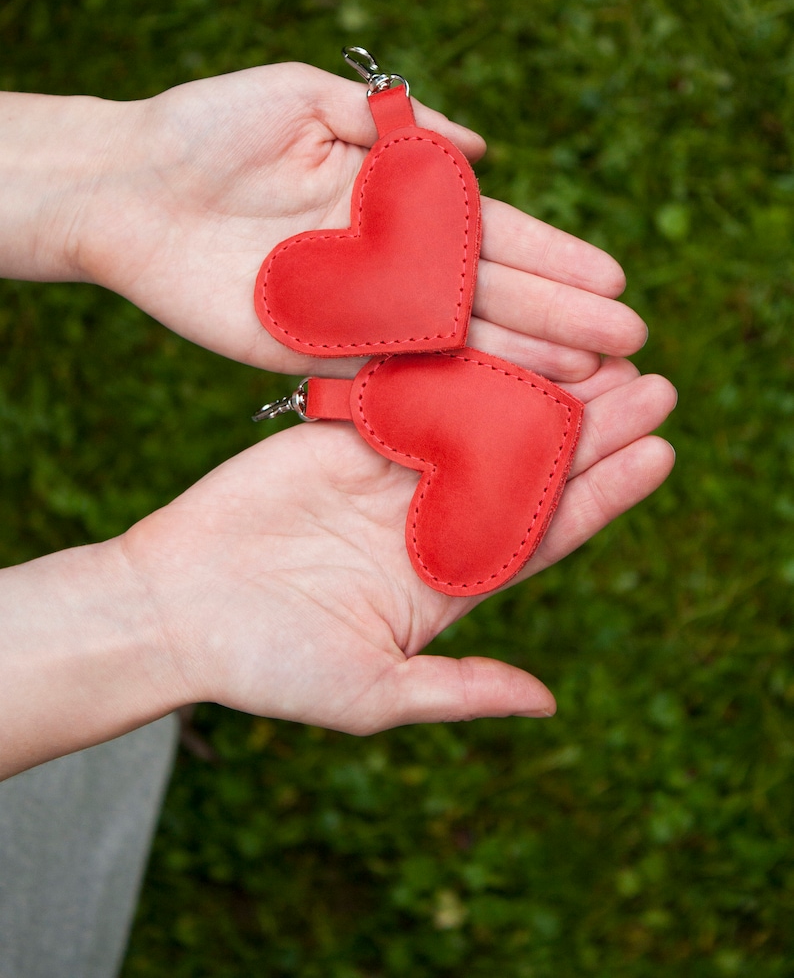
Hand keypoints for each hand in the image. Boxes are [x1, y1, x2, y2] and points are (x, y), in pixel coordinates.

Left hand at [70, 64, 646, 380]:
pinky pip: (393, 373)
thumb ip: (395, 126)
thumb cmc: (213, 128)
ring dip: (523, 358)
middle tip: (629, 341)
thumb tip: (487, 150)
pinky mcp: (314, 352)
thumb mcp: (311, 98)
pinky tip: (503, 400)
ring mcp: (356, 311)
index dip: (552, 255)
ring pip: (455, 339)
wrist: (130, 184)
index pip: (490, 233)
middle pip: (489, 293)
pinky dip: (448, 387)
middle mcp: (387, 262)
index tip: (612, 277)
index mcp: (393, 201)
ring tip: (592, 376)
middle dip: (560, 315)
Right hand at [121, 359, 675, 732]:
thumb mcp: (371, 694)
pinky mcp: (342, 434)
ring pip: (482, 416)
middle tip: (654, 382)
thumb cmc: (265, 665)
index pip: (548, 530)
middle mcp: (430, 520)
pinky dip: (459, 362)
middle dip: (595, 426)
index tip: (663, 453)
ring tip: (602, 347)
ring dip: (541, 382)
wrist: (171, 609)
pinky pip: (410, 389)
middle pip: (530, 463)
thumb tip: (546, 703)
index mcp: (449, 581)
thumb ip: (460, 691)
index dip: (607, 493)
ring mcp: (389, 472)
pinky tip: (508, 333)